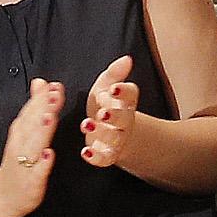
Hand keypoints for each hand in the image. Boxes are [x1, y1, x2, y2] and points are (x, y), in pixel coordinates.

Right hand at [0, 78, 61, 216]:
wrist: (1, 198)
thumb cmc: (18, 163)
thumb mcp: (24, 131)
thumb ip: (34, 107)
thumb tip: (40, 82)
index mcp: (21, 134)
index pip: (30, 112)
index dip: (41, 98)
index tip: (52, 84)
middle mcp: (21, 147)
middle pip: (32, 125)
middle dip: (42, 109)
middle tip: (54, 93)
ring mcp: (26, 165)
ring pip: (33, 146)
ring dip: (41, 131)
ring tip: (50, 116)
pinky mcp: (32, 184)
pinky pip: (37, 173)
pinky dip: (42, 163)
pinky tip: (49, 154)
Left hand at [81, 55, 140, 169]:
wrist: (109, 131)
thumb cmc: (105, 104)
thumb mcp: (106, 85)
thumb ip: (114, 73)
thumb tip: (127, 58)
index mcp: (125, 100)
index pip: (131, 94)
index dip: (124, 91)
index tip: (114, 88)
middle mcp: (124, 120)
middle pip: (125, 118)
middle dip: (115, 115)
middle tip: (103, 112)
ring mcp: (117, 139)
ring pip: (114, 138)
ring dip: (102, 133)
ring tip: (87, 125)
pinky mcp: (108, 155)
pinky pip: (105, 158)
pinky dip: (96, 157)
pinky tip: (86, 152)